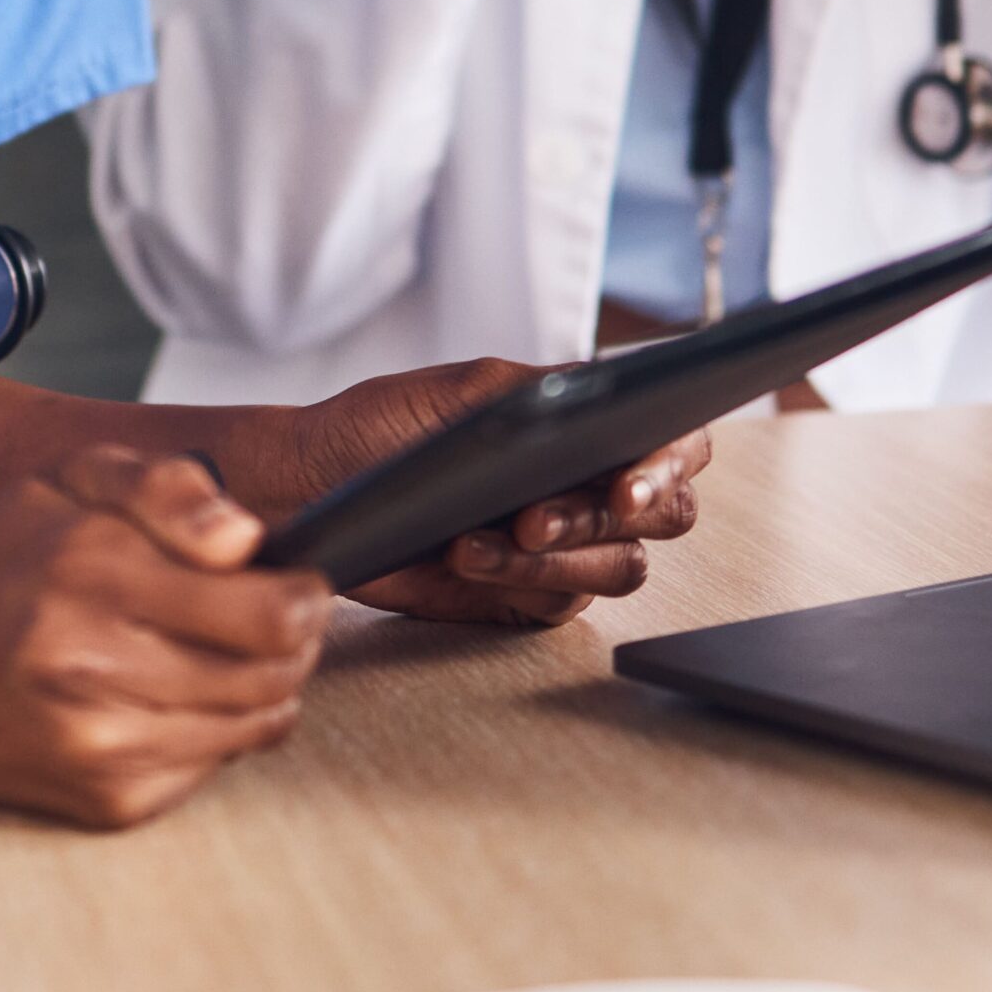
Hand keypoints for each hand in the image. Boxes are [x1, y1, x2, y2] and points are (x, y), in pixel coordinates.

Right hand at [0, 450, 326, 826]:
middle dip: (296, 639)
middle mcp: (90, 668)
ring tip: (227, 650)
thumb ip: (169, 487)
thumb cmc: (3, 560)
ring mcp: (97, 746)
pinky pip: (213, 765)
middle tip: (275, 615)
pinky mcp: (103, 803)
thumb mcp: (74, 479)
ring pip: (254, 723)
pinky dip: (218, 729)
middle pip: (274, 673)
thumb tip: (246, 540)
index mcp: (91, 575)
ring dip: (265, 685)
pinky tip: (178, 694)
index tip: (298, 580)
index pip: (267, 614)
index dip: (306, 595)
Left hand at [268, 360, 711, 628]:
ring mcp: (568, 546)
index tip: (630, 486)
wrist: (314, 486)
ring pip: (618, 567)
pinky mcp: (530, 597)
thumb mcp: (468, 390)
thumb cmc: (387, 426)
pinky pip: (558, 602)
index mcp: (592, 425)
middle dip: (610, 517)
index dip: (671, 465)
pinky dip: (517, 579)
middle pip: (665, 515)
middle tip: (540, 517)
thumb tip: (605, 392)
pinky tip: (467, 555)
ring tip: (493, 534)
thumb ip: (545, 390)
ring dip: (558, 555)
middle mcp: (592, 485)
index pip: (677, 442)